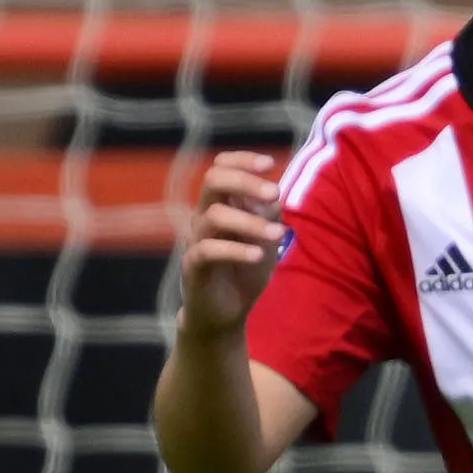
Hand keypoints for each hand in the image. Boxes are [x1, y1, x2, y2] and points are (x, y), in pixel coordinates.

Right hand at [176, 152, 287, 341]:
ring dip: (251, 222)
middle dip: (245, 181)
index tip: (270, 164)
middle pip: (213, 180)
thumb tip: (273, 198)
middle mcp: (204, 216)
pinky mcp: (192, 265)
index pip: (221, 167)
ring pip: (214, 215)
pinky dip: (235, 250)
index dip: (242, 160)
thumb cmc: (245, 271)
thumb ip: (269, 217)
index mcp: (222, 204)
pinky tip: (259, 255)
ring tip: (279, 234)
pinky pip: (207, 250)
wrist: (225, 313)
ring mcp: (197, 239)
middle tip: (275, 193)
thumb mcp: (266, 241)